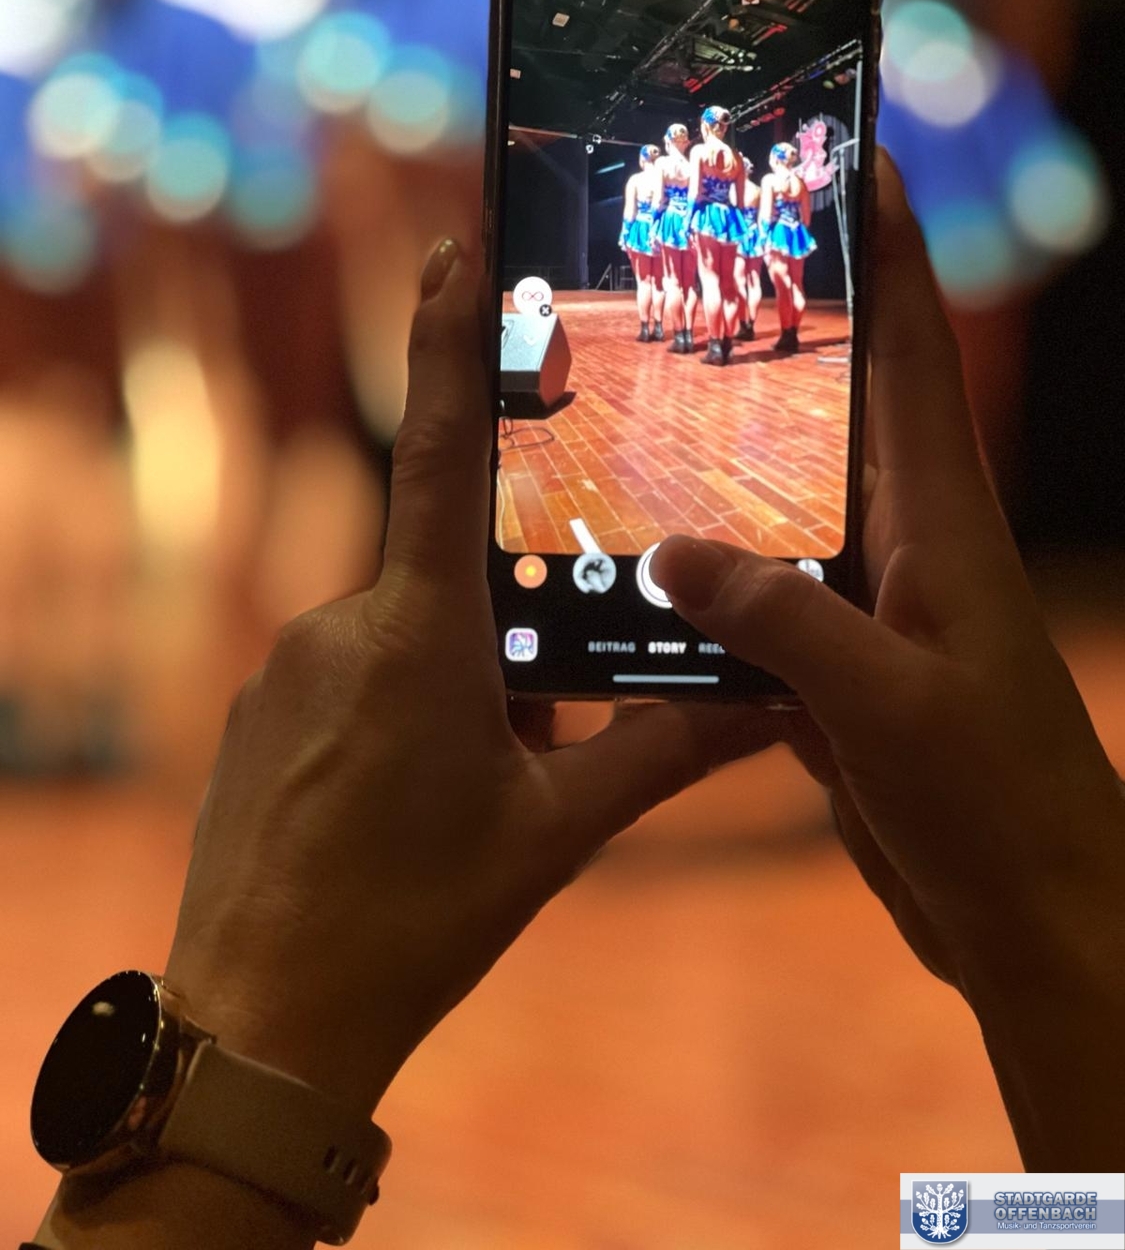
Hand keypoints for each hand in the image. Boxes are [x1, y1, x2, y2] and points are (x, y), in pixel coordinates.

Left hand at [164, 238, 782, 1118]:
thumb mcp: (552, 835)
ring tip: (465, 802)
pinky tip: (408, 809)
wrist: (260, 1022)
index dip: (451, 342)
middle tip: (521, 740)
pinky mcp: (260, 713)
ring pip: (402, 639)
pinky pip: (350, 679)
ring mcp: (288, 666)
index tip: (449, 250)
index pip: (446, 453)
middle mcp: (342, 625)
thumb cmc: (413, 921)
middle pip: (449, 581)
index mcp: (421, 635)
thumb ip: (656, 755)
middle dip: (503, 635)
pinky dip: (396, 718)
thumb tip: (759, 707)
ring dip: (453, 692)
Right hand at [652, 153, 1124, 998]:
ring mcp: (868, 608)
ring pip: (785, 504)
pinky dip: (707, 571)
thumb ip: (779, 623)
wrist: (1033, 919)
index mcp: (939, 524)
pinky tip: (641, 560)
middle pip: (840, 407)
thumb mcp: (886, 707)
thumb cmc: (994, 804)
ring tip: (645, 392)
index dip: (890, 254)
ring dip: (729, 451)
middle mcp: (904, 545)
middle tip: (708, 255)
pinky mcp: (837, 671)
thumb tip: (666, 552)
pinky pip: (760, 597)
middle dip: (791, 325)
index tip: (860, 156)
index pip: (912, 356)